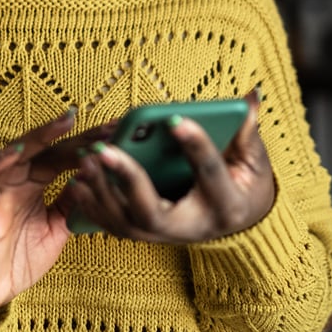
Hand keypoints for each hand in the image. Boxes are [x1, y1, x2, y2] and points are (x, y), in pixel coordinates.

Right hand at [0, 109, 112, 320]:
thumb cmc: (22, 257)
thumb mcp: (58, 226)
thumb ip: (73, 201)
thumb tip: (95, 175)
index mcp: (35, 181)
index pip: (63, 154)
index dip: (88, 143)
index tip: (117, 132)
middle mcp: (16, 177)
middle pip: (45, 148)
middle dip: (75, 135)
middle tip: (105, 127)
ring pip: (16, 151)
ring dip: (40, 136)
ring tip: (65, 122)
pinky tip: (17, 150)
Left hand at [63, 89, 274, 243]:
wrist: (240, 221)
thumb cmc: (246, 182)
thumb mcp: (254, 158)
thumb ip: (248, 129)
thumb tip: (251, 95)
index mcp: (225, 205)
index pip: (208, 174)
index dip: (195, 145)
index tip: (174, 119)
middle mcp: (192, 227)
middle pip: (152, 212)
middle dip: (127, 179)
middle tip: (103, 149)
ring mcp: (166, 236)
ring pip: (127, 223)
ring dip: (102, 192)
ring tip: (85, 159)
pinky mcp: (148, 235)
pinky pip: (115, 226)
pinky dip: (94, 206)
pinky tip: (77, 182)